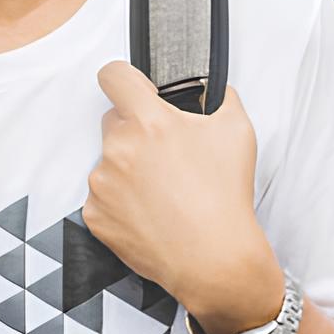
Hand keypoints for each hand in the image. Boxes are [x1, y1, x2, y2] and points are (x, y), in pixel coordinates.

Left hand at [85, 63, 280, 333]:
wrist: (213, 257)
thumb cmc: (226, 195)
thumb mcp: (238, 131)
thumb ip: (220, 97)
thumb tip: (213, 89)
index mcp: (149, 121)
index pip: (113, 76)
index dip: (124, 79)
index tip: (133, 90)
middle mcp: (118, 148)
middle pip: (113, 120)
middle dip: (135, 129)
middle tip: (166, 153)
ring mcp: (102, 183)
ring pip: (108, 161)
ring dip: (129, 168)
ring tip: (163, 191)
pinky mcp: (95, 214)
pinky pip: (103, 196)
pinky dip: (121, 201)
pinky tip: (151, 212)